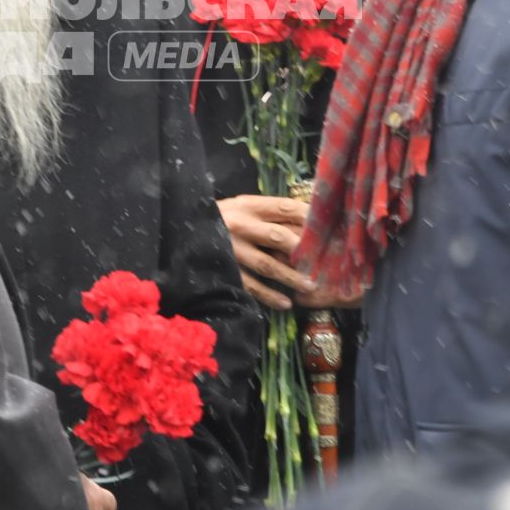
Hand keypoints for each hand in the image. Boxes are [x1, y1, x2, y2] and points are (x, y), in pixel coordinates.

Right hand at [218, 194, 316, 310]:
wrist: (182, 230)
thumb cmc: (221, 220)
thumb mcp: (242, 208)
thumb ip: (268, 214)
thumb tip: (306, 221)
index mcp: (247, 205)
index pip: (284, 207)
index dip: (308, 217)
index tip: (327, 228)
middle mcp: (240, 224)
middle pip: (278, 236)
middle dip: (303, 251)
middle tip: (322, 263)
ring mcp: (232, 248)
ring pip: (267, 265)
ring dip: (291, 277)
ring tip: (310, 286)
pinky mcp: (225, 269)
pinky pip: (251, 285)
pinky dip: (270, 296)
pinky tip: (286, 303)